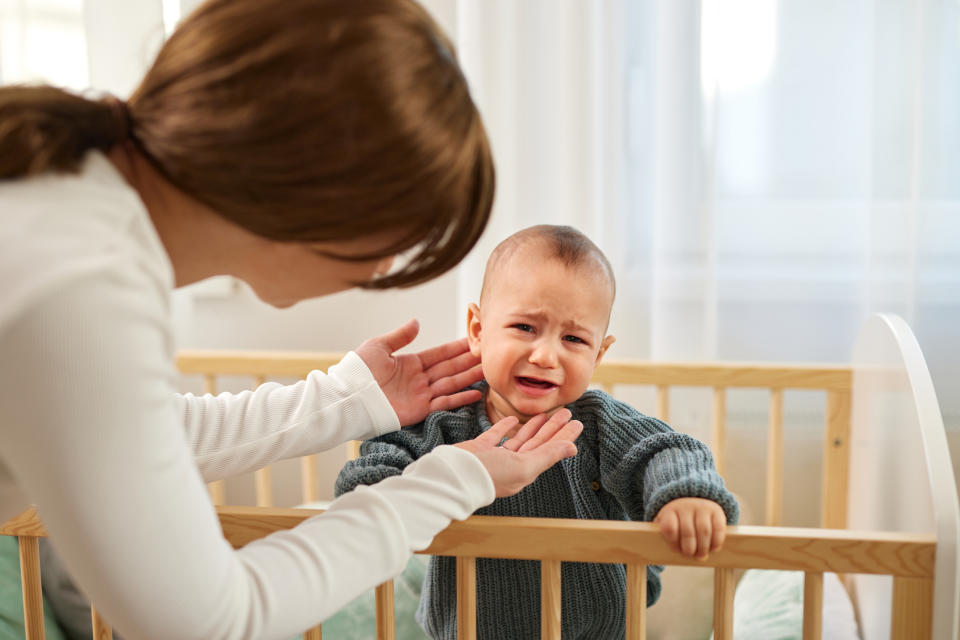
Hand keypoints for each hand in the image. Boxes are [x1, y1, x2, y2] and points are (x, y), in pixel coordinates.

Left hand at [355, 319, 483, 425]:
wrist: (349, 397)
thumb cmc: (359, 372)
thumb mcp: (378, 346)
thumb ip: (400, 336)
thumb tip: (417, 321)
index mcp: (410, 363)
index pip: (440, 353)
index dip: (457, 347)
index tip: (475, 340)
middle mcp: (419, 379)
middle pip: (450, 367)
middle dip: (469, 360)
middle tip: (489, 353)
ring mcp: (421, 395)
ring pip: (451, 383)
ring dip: (470, 377)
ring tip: (488, 369)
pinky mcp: (420, 410)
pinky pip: (444, 403)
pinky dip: (460, 398)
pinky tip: (476, 392)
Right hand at [454, 409, 582, 496]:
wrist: (452, 475)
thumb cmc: (488, 474)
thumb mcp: (523, 466)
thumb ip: (548, 455)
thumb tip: (573, 448)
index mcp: (525, 471)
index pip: (550, 450)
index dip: (564, 436)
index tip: (577, 423)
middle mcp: (512, 466)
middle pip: (538, 443)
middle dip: (552, 428)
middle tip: (566, 412)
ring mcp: (496, 458)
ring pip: (519, 439)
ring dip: (533, 427)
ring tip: (545, 413)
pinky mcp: (480, 449)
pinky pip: (496, 436)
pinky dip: (505, 427)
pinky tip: (512, 419)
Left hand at [654, 497, 726, 559]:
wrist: (692, 502)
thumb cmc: (677, 522)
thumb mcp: (666, 526)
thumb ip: (667, 538)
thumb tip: (672, 554)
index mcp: (669, 511)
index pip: (669, 528)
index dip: (673, 542)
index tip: (676, 549)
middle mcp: (685, 506)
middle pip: (688, 532)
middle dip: (690, 549)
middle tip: (691, 555)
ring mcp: (701, 507)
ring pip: (704, 531)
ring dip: (703, 547)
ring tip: (701, 555)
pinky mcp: (716, 510)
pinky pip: (718, 528)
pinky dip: (716, 542)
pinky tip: (713, 548)